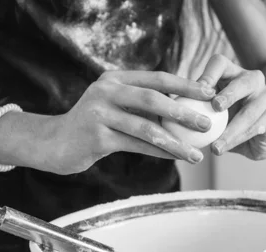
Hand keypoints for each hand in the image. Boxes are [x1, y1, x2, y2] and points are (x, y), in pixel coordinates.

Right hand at [38, 70, 216, 174]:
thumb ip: (142, 105)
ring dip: (175, 142)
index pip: (157, 78)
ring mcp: (99, 113)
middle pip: (153, 98)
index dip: (185, 85)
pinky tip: (175, 158)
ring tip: (197, 153)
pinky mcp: (96, 137)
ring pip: (146, 128)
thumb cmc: (93, 126)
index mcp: (115, 79)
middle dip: (184, 111)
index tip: (210, 93)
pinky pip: (135, 146)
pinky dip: (158, 153)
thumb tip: (186, 109)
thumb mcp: (115, 107)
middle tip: (207, 123)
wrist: (55, 144)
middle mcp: (106, 91)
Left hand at [197, 55, 265, 159]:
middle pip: (243, 82)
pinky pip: (256, 128)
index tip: (199, 89)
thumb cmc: (227, 118)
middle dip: (230, 93)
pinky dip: (238, 140)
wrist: (261, 133)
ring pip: (250, 111)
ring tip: (215, 145)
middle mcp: (253, 80)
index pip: (220, 63)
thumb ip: (194, 105)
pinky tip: (224, 148)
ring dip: (232, 129)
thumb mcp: (209, 109)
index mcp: (233, 73)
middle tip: (215, 106)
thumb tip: (165, 109)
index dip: (210, 73)